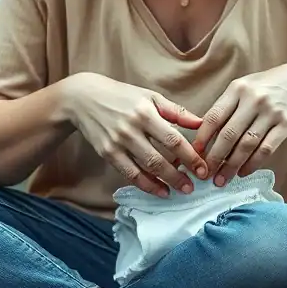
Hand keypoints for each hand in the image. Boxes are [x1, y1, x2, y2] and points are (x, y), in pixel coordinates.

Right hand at [64, 73, 207, 196]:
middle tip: (194, 186)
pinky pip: (129, 174)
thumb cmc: (122, 96)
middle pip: (160, 158)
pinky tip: (159, 191)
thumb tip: (201, 123)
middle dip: (179, 175)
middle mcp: (131, 129)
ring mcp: (117, 143)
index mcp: (146, 112)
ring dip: (165, 183)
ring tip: (180, 190)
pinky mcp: (107, 153)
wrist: (83, 98)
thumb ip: (176, 111)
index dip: (190, 156)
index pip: (173, 139)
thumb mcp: (150, 97)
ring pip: (145, 169)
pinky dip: (146, 185)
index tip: (203, 168)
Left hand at [193, 63, 286, 185]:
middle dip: (214, 157)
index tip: (194, 154)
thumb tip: (204, 134)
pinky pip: (266, 149)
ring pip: (246, 145)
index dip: (202, 138)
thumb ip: (227, 106)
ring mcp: (271, 112)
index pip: (214, 116)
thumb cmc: (268, 87)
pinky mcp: (286, 125)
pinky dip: (252, 164)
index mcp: (238, 89)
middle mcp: (253, 99)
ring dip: (232, 165)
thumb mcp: (245, 87)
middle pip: (228, 134)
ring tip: (222, 179)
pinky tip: (243, 172)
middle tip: (205, 173)